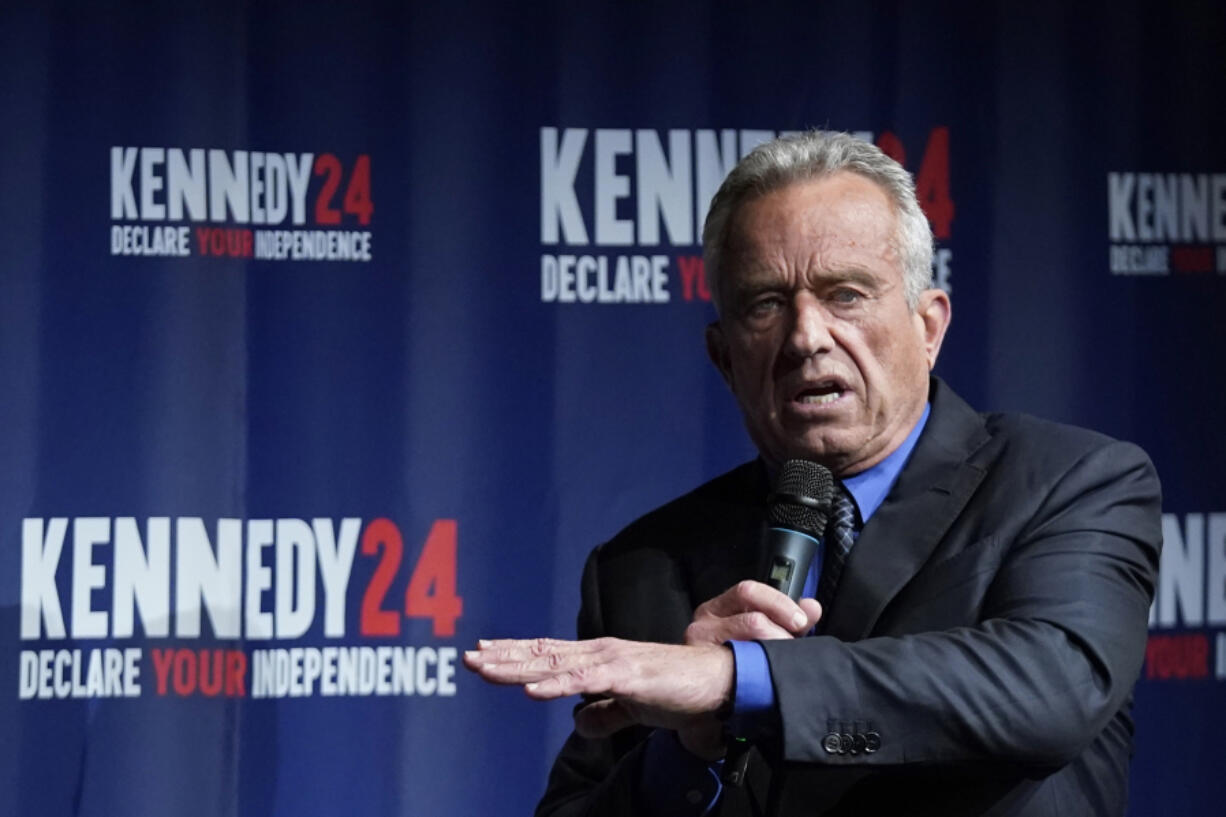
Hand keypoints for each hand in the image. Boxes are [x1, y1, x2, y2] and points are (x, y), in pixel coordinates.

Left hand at [464, 637, 733, 739]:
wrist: (717, 683)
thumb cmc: (677, 691)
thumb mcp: (633, 708)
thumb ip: (606, 714)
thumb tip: (578, 724)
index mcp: (599, 659)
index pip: (548, 653)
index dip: (514, 653)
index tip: (483, 654)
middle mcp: (599, 653)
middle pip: (541, 654)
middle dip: (503, 657)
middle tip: (467, 657)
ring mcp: (612, 661)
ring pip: (554, 663)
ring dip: (517, 666)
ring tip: (485, 667)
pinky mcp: (627, 676)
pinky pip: (585, 681)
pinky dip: (555, 684)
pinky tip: (531, 690)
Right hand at [675, 581, 821, 757]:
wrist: (701, 705)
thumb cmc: (730, 672)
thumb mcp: (761, 640)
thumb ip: (785, 621)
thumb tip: (812, 607)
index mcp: (719, 609)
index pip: (750, 590)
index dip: (780, 602)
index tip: (802, 620)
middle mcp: (705, 620)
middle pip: (751, 606)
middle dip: (781, 622)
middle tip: (795, 645)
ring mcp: (699, 641)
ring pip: (751, 627)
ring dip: (775, 648)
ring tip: (780, 666)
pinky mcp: (700, 667)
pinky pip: (740, 661)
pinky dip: (760, 669)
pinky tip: (766, 680)